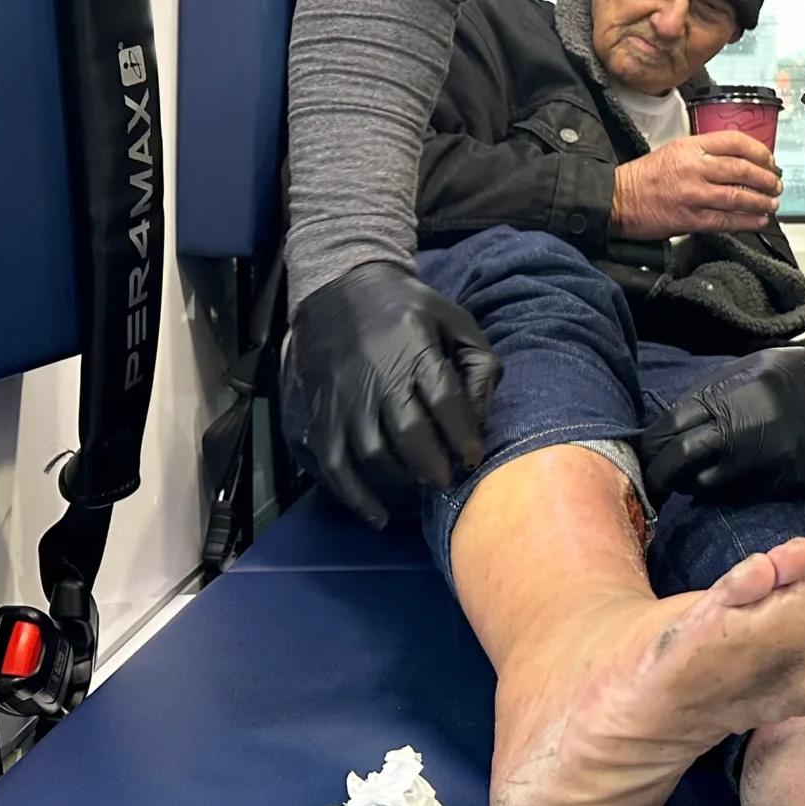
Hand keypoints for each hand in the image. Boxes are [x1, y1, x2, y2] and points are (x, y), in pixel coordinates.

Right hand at [289, 263, 502, 526]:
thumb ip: (479, 363)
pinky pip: (334, 465)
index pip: (442, 398)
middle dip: (436, 465)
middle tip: (449, 479)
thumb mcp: (454, 319)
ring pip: (373, 453)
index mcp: (414, 347)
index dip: (462, 435)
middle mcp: (376, 376)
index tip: (474, 458)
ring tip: (422, 482)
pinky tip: (378, 515)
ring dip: (402, 479)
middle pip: (408, 433)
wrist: (339, 290)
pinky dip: (355, 497)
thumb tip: (482, 418)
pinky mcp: (322, 415)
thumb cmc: (408, 310)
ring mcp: (345, 399)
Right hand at [612, 132, 782, 236]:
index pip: (735, 142)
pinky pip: (726, 220)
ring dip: (761, 201)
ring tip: (772, 203)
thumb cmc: (645, 176)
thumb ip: (704, 152)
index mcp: (691, 147)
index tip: (769, 160)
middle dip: (766, 178)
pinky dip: (747, 221)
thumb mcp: (674, 150)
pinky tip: (758, 220)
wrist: (619, 199)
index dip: (759, 151)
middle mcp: (695, 168)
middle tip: (776, 184)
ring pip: (738, 196)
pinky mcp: (691, 219)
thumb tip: (737, 160)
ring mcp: (694, 194)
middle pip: (743, 169)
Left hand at [638, 345, 804, 505]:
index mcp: (727, 396)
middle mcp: (740, 430)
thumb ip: (708, 397)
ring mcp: (760, 460)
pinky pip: (738, 494)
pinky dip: (724, 490)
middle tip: (653, 478)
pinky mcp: (778, 481)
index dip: (652, 445)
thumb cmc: (795, 375)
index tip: (645, 452)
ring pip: (707, 485)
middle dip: (660, 473)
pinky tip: (723, 479)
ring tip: (687, 478)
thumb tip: (674, 422)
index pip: (671, 429)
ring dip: (691, 483)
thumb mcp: (743, 370)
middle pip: (681, 461)